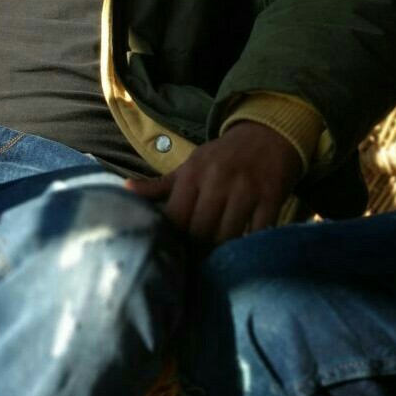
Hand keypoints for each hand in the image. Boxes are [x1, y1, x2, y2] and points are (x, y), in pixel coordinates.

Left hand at [124, 122, 303, 246]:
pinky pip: (258, 232)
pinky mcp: (272, 198)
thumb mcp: (189, 166)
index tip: (175, 250)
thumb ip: (159, 184)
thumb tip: (124, 190)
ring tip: (217, 259)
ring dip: (222, 251)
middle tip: (196, 260)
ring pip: (228, 235)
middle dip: (197, 249)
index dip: (174, 238)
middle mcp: (217, 181)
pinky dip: (250, 244)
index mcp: (192, 174)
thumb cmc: (221, 157)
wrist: (267, 135)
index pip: (176, 217)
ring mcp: (246, 190)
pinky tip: (244, 249)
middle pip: (201, 230)